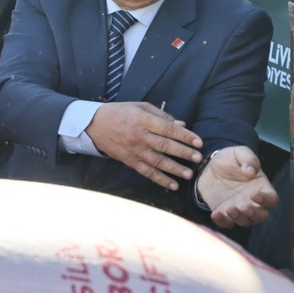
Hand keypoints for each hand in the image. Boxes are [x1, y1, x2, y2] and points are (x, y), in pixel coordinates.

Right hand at [86, 102, 201, 191]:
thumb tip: (182, 125)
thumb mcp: (140, 107)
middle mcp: (140, 136)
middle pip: (165, 146)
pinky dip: (160, 180)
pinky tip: (173, 185)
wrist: (95, 125)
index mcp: (143, 120)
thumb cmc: (120, 112)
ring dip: (175, 169)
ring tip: (189, 174)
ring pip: (158, 162)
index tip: (198, 142)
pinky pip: (147, 172)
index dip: (184, 136)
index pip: (168, 129)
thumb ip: (162, 116)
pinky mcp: (130, 161)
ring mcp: (135, 150)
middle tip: (198, 158)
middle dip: (183, 153)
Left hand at [198, 146, 278, 228]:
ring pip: (245, 221)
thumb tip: (251, 172)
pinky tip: (216, 214)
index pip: (272, 199)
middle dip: (254, 214)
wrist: (209, 165)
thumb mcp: (240, 153)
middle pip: (261, 215)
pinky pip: (227, 223)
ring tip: (228, 209)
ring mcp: (239, 209)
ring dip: (238, 218)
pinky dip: (222, 221)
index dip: (266, 200)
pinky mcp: (224, 213)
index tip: (255, 195)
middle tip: (244, 207)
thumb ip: (249, 160)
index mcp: (261, 187)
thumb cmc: (229, 159)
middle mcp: (253, 202)